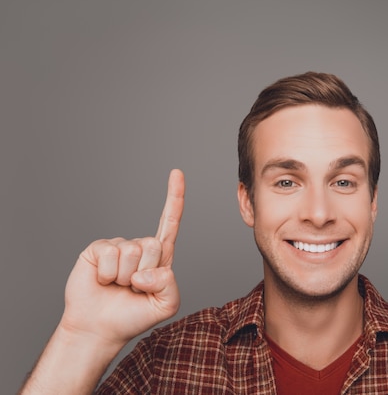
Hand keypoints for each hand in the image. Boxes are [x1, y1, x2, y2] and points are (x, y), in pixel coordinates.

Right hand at [59, 169, 184, 346]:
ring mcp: (118, 246)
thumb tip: (145, 271)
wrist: (100, 328)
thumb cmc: (134, 315)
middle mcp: (139, 247)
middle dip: (145, 272)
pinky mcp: (97, 249)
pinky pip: (109, 254)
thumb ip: (169, 286)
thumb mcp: (165, 305)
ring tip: (117, 286)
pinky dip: (107, 274)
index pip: (170, 222)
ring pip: (131, 252)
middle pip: (153, 245)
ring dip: (124, 276)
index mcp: (160, 257)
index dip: (175, 197)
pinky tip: (102, 281)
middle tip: (132, 287)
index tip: (176, 173)